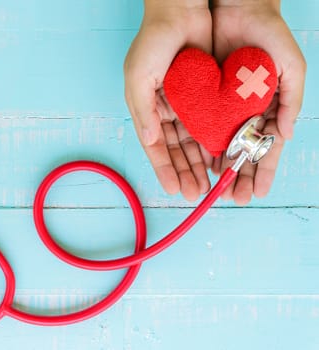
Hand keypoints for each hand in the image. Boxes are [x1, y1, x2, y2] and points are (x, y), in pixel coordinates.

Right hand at [124, 2, 212, 200]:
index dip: (163, 169)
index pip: (155, 146)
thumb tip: (151, 141)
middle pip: (175, 150)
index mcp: (146, 109)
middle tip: (193, 194)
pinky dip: (213, 143)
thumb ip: (143, 111)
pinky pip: (209, 125)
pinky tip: (218, 160)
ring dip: (198, 164)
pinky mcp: (205, 97)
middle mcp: (165, 111)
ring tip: (207, 185)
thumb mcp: (138, 77)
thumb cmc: (153, 42)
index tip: (173, 189)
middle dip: (183, 172)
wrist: (180, 12)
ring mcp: (186, 105)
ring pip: (193, 142)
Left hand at [212, 0, 305, 204]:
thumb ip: (291, 100)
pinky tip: (201, 163)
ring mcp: (226, 106)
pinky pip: (203, 126)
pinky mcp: (206, 98)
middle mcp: (247, 112)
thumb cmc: (271, 35)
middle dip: (240, 177)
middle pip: (243, 152)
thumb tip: (285, 135)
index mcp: (270, 107)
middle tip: (234, 199)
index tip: (257, 193)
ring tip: (214, 189)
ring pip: (222, 144)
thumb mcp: (291, 65)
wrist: (238, 9)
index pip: (266, 147)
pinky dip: (203, 146)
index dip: (263, 171)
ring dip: (220, 168)